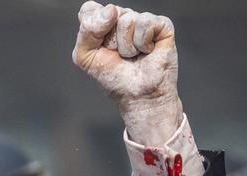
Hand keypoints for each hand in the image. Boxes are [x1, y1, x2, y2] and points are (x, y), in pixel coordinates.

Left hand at [72, 2, 182, 145]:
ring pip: (126, 20)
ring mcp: (141, 20)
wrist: (138, 96)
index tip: (99, 46)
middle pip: (109, 14)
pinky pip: (144, 23)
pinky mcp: (161, 24)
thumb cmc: (114, 78)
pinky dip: (142, 43)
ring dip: (127, 46)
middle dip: (110, 41)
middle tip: (119, 55)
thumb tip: (111, 10)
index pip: (89, 10)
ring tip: (133, 56)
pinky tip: (147, 51)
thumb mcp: (85, 57)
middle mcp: (122, 17)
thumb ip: (86, 31)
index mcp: (102, 23)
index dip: (92, 27)